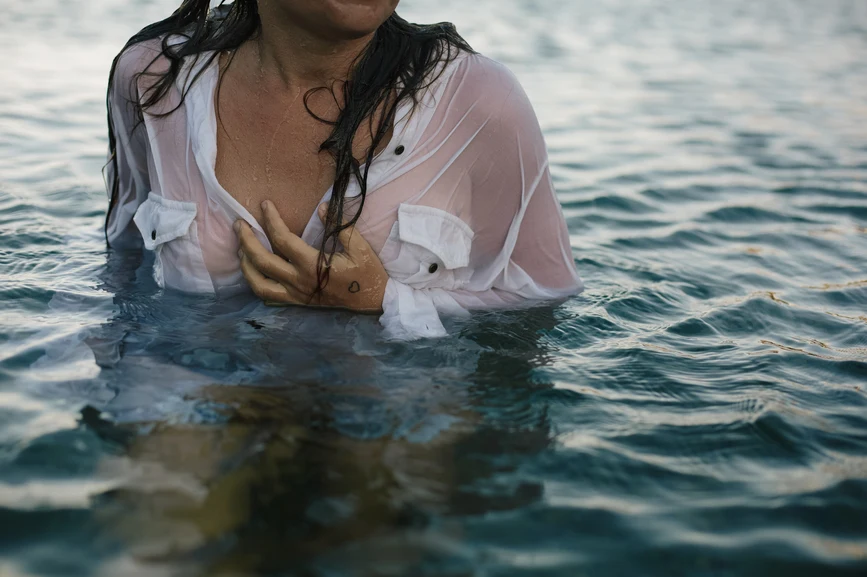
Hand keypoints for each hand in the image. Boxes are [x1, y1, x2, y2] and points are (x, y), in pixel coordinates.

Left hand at [235, 200, 387, 312]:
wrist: (373, 300)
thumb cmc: (367, 272)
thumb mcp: (360, 247)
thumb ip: (339, 226)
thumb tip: (321, 207)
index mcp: (313, 265)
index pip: (283, 239)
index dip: (271, 220)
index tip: (264, 205)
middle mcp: (299, 281)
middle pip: (262, 261)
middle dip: (246, 241)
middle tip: (239, 224)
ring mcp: (296, 294)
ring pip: (258, 283)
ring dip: (245, 265)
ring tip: (240, 248)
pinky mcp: (297, 302)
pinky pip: (268, 295)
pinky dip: (255, 282)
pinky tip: (252, 270)